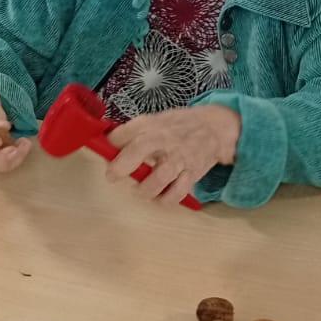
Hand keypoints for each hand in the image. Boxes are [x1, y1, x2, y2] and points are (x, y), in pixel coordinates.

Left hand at [107, 104, 240, 206]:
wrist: (214, 128)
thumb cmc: (180, 126)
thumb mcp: (156, 120)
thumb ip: (134, 133)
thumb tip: (108, 146)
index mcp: (151, 124)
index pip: (123, 132)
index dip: (109, 144)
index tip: (105, 152)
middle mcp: (164, 140)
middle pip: (138, 151)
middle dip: (121, 167)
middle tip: (112, 176)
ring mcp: (179, 158)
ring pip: (158, 178)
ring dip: (144, 189)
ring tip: (139, 190)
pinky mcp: (191, 173)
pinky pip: (176, 193)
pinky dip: (165, 200)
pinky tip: (159, 198)